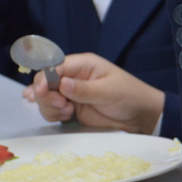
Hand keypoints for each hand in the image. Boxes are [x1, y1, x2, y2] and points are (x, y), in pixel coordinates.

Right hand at [22, 52, 164, 134]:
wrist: (140, 117)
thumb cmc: (130, 97)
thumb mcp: (108, 92)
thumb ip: (84, 89)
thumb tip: (62, 83)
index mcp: (84, 65)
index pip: (55, 66)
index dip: (44, 78)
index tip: (40, 92)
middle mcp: (73, 77)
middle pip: (44, 82)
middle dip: (46, 95)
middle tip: (62, 106)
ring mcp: (71, 94)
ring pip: (46, 98)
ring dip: (50, 107)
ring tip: (67, 112)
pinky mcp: (71, 108)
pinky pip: (52, 110)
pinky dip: (54, 114)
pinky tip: (66, 116)